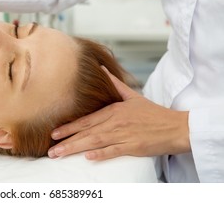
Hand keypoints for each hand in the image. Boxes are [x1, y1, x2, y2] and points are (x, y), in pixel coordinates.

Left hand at [48, 68, 190, 160]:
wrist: (176, 126)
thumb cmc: (153, 113)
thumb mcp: (132, 96)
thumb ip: (115, 84)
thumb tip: (101, 68)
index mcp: (113, 110)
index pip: (86, 120)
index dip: (69, 127)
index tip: (53, 132)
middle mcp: (115, 122)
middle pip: (86, 131)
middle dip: (66, 140)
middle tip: (50, 149)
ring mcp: (124, 134)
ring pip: (95, 141)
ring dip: (76, 148)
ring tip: (59, 154)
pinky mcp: (134, 147)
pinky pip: (114, 151)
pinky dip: (101, 153)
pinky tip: (88, 157)